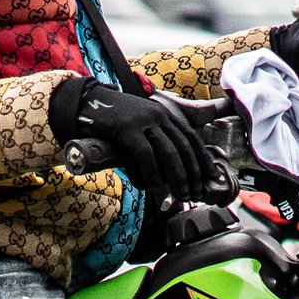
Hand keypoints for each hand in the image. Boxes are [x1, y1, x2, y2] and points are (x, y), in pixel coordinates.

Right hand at [49, 79, 209, 199]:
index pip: (191, 138)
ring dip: (178, 178)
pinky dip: (153, 174)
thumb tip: (166, 175)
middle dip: (194, 173)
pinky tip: (156, 188)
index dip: (203, 159)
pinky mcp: (126, 128)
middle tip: (198, 193)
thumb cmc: (113, 122)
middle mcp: (158, 115)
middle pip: (184, 147)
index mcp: (164, 114)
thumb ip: (154, 144)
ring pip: (169, 152)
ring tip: (182, 195)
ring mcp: (143, 120)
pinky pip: (145, 155)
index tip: (212, 177)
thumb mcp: (140, 127)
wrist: (86, 103)